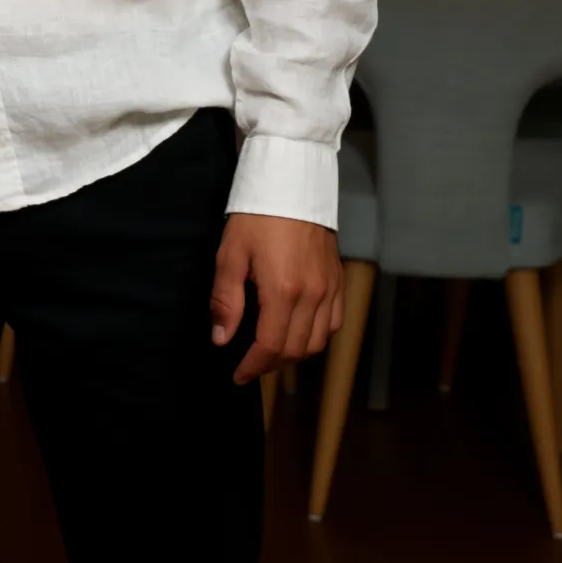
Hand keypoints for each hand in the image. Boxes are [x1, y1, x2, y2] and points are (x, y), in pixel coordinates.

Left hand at [210, 212, 343, 383]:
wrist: (292, 186)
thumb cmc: (256, 218)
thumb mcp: (230, 256)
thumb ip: (225, 301)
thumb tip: (222, 339)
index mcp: (283, 291)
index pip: (271, 345)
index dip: (253, 366)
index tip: (238, 375)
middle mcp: (313, 296)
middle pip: (296, 349)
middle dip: (271, 364)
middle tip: (250, 366)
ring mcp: (331, 289)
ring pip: (318, 341)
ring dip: (294, 354)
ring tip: (270, 354)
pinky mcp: (339, 281)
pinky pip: (334, 323)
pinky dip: (316, 337)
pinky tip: (297, 333)